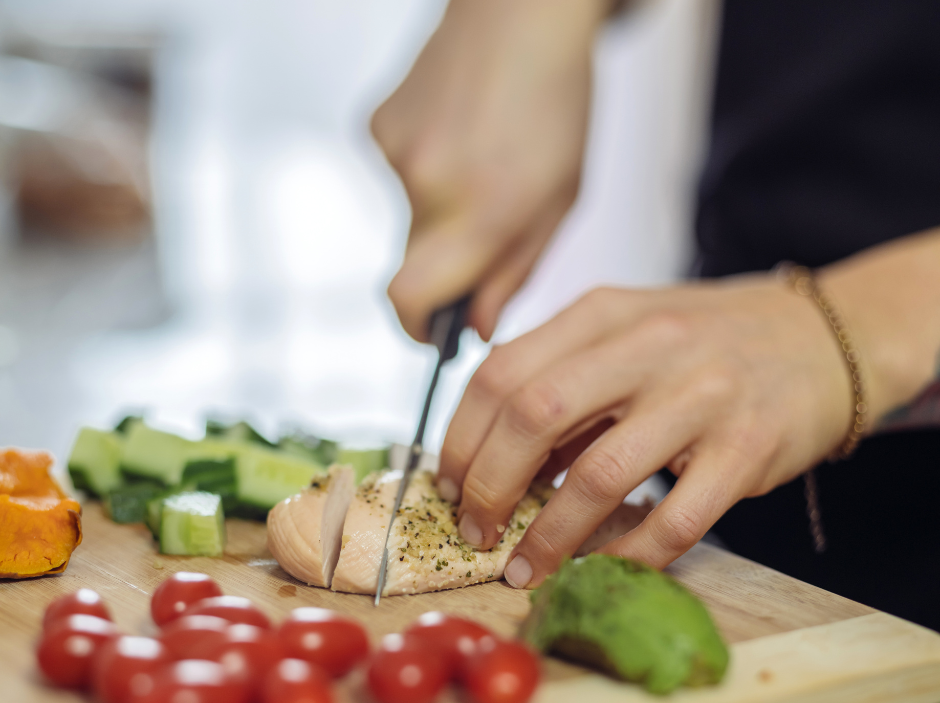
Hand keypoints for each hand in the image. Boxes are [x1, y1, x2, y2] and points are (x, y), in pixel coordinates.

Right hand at [372, 0, 610, 341]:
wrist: (521, 13)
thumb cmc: (555, 105)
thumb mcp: (558, 202)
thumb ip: (513, 274)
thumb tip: (474, 327)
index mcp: (484, 212)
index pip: (411, 300)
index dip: (418, 328)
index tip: (435, 333)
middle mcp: (429, 187)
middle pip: (411, 264)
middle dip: (444, 266)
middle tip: (483, 231)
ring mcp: (395, 155)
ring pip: (410, 219)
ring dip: (441, 211)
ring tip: (481, 163)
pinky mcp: (377, 128)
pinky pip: (400, 177)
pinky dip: (428, 171)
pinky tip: (459, 136)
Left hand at [437, 276, 859, 585]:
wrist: (824, 336)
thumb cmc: (706, 341)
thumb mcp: (626, 334)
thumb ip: (562, 382)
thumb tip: (496, 463)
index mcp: (602, 313)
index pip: (499, 372)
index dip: (461, 439)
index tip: (449, 485)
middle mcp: (647, 345)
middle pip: (532, 415)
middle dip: (487, 486)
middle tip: (474, 530)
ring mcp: (701, 396)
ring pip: (598, 476)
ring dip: (548, 536)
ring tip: (522, 569)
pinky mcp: (748, 450)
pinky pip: (674, 520)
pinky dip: (626, 555)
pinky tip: (601, 569)